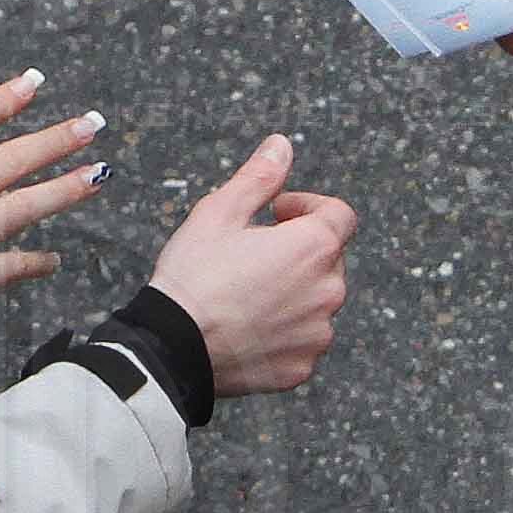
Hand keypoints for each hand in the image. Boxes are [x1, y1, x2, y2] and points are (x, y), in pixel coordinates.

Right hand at [0, 69, 109, 354]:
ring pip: (19, 207)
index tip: (33, 83)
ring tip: (97, 175)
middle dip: (53, 140)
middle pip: (6, 161)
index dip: (2, 102)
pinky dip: (35, 262)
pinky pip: (9, 267)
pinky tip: (54, 259)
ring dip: (63, 190)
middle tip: (91, 125)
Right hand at [147, 135, 361, 396]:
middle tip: (251, 255)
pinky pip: (302, 341)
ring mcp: (318, 333)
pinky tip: (247, 327)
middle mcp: (328, 291)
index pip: (339, 215)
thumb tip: (282, 145)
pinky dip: (283, 332)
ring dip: (293, 292)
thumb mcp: (219, 212)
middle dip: (298, 251)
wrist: (172, 347)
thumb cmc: (194, 276)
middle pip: (328, 260)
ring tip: (245, 294)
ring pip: (316, 302)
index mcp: (314, 247)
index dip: (308, 207)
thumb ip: (259, 177)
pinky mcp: (303, 366)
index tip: (277, 215)